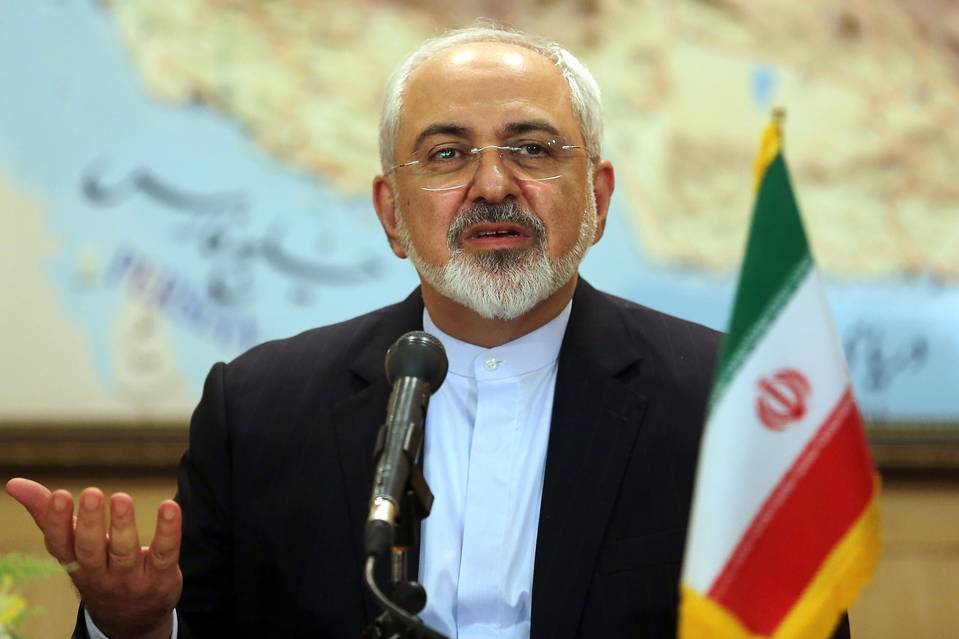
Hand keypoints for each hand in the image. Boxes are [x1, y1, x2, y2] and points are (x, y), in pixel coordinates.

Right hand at [5, 478, 181, 638]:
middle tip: (91, 492)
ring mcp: (129, 578)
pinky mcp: (160, 577)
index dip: (57, 521)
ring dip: (123, 526)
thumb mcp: (72, 546)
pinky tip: (169, 507)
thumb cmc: (96, 568)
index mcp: (74, 563)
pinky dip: (168, 532)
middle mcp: (99, 573)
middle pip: (90, 550)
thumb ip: (47, 514)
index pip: (60, 544)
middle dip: (89, 523)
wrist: (130, 619)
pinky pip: (164, 553)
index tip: (58, 494)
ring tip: (121, 498)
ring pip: (124, 552)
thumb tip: (14, 483)